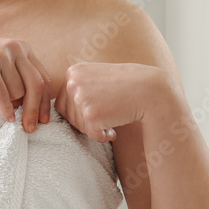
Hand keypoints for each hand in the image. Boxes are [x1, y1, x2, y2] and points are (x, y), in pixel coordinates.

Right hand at [0, 37, 54, 131]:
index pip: (43, 78)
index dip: (45, 102)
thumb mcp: (2, 72)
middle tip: (31, 129)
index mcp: (22, 47)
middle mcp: (15, 47)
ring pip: (18, 91)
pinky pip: (2, 93)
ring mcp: (1, 54)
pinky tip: (7, 119)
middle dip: (35, 110)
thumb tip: (35, 109)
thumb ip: (20, 83)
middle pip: (36, 85)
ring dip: (10, 102)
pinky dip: (5, 108)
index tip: (44, 120)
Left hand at [53, 62, 168, 142]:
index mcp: (73, 72)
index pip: (63, 102)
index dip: (79, 112)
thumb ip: (79, 87)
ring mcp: (81, 98)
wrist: (150, 90)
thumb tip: (58, 108)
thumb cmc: (126, 85)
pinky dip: (102, 136)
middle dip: (85, 122)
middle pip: (68, 115)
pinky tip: (114, 129)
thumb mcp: (97, 77)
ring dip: (94, 128)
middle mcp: (73, 83)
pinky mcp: (91, 115)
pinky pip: (91, 134)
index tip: (98, 109)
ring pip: (78, 126)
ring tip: (112, 119)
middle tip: (106, 117)